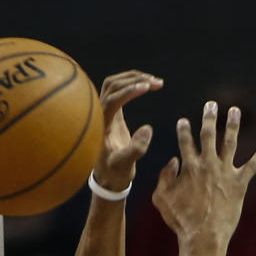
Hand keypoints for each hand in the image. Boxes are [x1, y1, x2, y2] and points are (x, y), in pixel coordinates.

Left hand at [93, 70, 162, 191]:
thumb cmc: (114, 172)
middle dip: (134, 79)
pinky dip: (135, 83)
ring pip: (116, 83)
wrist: (107, 176)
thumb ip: (136, 149)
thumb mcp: (124, 166)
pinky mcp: (113, 111)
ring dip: (135, 78)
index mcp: (100, 125)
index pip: (112, 99)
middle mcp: (99, 114)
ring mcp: (105, 110)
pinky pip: (120, 89)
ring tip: (156, 82)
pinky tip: (149, 85)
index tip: (146, 88)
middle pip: (113, 84)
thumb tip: (148, 129)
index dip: (128, 91)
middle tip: (156, 83)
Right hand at [153, 101, 255, 245]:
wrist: (203, 237)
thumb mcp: (161, 199)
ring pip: (230, 142)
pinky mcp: (239, 184)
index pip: (185, 141)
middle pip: (209, 134)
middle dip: (209, 118)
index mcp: (189, 166)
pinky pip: (252, 167)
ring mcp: (225, 172)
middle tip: (211, 105)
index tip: (184, 121)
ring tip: (234, 111)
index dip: (184, 130)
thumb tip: (173, 161)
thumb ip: (164, 177)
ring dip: (233, 125)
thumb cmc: (181, 221)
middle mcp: (208, 164)